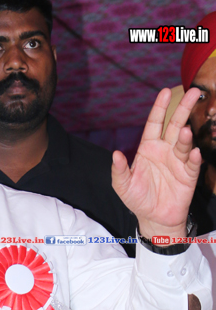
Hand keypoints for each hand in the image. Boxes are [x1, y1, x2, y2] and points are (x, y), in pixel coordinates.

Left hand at [112, 87, 201, 238]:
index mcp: (148, 148)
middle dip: (183, 109)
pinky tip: (194, 153)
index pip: (154, 123)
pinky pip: (192, 164)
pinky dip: (194, 158)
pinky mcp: (188, 176)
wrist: (154, 218)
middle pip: (175, 125)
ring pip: (184, 143)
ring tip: (185, 131)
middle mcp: (165, 150)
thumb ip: (119, 170)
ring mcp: (178, 162)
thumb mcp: (122, 185)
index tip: (165, 91)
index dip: (159, 108)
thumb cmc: (137, 198)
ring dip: (185, 137)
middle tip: (194, 92)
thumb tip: (115, 154)